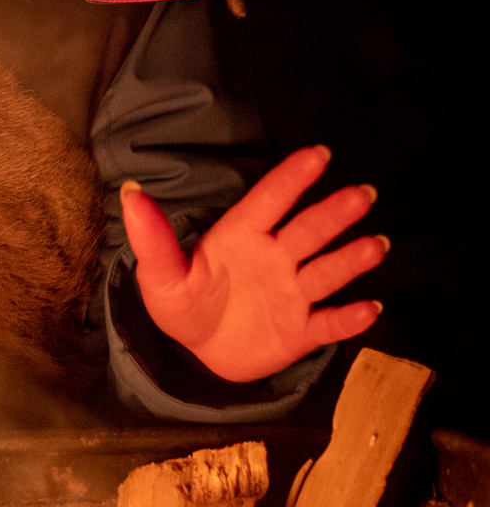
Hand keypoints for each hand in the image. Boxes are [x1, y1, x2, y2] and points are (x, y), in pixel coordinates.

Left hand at [123, 146, 385, 383]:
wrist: (197, 353)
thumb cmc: (183, 303)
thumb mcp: (160, 273)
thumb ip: (152, 236)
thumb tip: (130, 191)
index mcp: (242, 235)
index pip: (269, 201)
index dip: (292, 178)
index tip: (319, 153)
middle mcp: (275, 257)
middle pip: (308, 230)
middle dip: (335, 213)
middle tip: (362, 194)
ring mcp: (292, 293)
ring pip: (326, 272)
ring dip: (351, 259)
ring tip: (376, 246)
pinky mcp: (301, 331)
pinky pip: (328, 323)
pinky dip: (349, 319)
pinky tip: (370, 308)